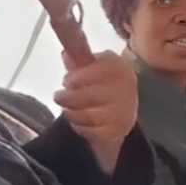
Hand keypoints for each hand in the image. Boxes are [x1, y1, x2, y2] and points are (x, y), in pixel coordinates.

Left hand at [54, 51, 138, 172]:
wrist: (122, 107)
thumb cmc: (103, 83)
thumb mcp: (91, 65)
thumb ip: (78, 58)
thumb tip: (66, 53)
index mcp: (119, 67)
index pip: (99, 71)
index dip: (78, 77)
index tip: (66, 81)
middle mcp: (126, 89)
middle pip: (89, 96)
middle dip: (68, 97)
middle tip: (59, 97)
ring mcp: (123, 112)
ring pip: (88, 115)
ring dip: (71, 113)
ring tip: (66, 109)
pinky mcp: (118, 130)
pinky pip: (92, 132)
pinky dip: (79, 127)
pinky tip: (77, 122)